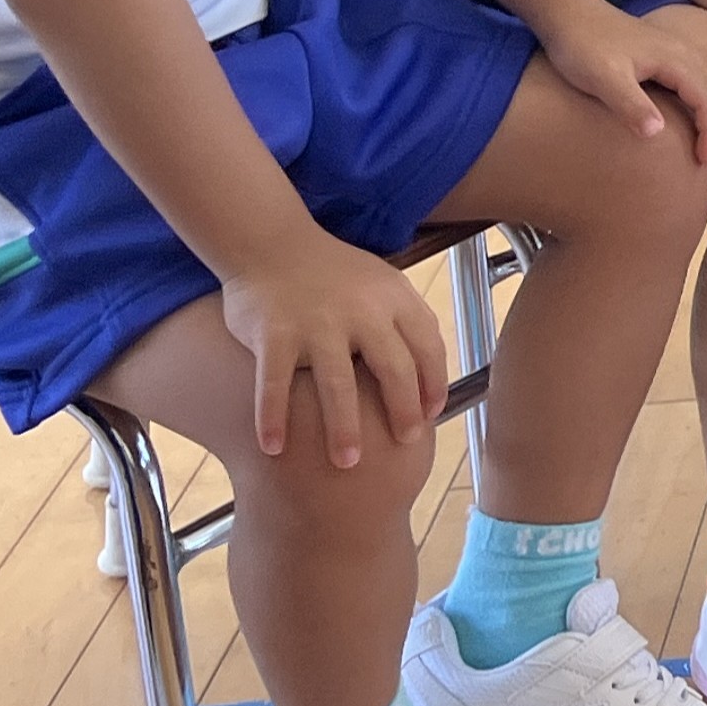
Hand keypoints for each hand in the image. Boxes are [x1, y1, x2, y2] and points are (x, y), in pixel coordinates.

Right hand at [222, 231, 447, 464]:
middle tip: (405, 443)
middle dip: (403, 412)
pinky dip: (272, 418)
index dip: (434, 385)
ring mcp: (316, 322)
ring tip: (347, 463)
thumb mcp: (383, 285)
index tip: (431, 416)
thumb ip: (406, 323)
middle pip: (394, 370)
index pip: (428, 347)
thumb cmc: (334, 273)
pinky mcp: (274, 332)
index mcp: (393, 298)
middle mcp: (361, 311)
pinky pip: (275, 384)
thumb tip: (431, 378)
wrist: (272, 242)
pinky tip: (273, 449)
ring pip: (337, 384)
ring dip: (344, 428)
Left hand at [541, 0, 706, 165]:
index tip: (705, 161)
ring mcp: (678, 52)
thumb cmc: (583, 47)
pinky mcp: (667, 56)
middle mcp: (684, 54)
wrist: (570, 14)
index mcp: (675, 60)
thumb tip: (657, 132)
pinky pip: (703, 82)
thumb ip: (630, 103)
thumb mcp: (602, 78)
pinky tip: (701, 119)